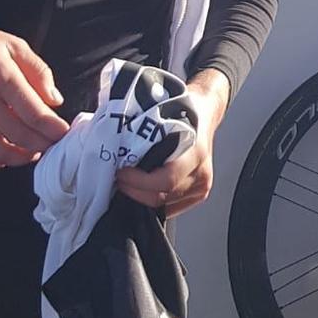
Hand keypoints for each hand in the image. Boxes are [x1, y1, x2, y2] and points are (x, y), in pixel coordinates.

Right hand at [0, 0, 69, 174]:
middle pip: (20, 136)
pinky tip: (1, 157)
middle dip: (43, 144)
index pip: (34, 113)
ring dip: (20, 158)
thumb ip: (38, 71)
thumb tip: (54, 101)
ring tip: (31, 151)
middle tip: (52, 144)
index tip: (64, 134)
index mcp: (0, 76)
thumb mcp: (13, 45)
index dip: (54, 129)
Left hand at [117, 69, 229, 218]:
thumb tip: (113, 141)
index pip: (166, 180)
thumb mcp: (164, 113)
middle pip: (161, 197)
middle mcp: (200, 173)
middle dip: (134, 191)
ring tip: (125, 183)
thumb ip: (144, 131)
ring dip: (140, 196)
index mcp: (195, 152)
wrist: (204, 111)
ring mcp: (201, 187)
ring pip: (163, 205)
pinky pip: (169, 207)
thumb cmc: (183, 110)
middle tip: (117, 179)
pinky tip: (140, 189)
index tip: (120, 172)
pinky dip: (152, 200)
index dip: (138, 181)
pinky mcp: (198, 194)